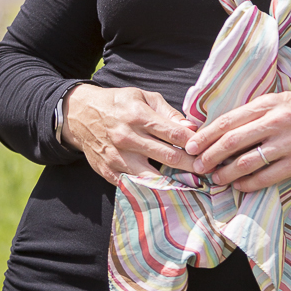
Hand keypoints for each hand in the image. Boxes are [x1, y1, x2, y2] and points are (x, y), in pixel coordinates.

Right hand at [62, 85, 196, 186]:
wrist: (81, 116)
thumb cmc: (119, 104)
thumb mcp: (143, 97)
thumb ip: (168, 113)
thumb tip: (190, 129)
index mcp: (139, 116)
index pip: (173, 134)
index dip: (194, 144)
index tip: (208, 150)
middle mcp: (128, 138)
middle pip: (167, 157)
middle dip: (191, 165)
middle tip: (208, 170)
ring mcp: (117, 158)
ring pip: (152, 176)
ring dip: (173, 182)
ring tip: (192, 185)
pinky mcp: (109, 173)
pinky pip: (134, 186)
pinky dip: (151, 190)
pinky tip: (168, 193)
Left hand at [184, 93, 290, 191]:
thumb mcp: (280, 101)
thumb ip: (254, 112)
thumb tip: (220, 126)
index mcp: (269, 103)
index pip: (230, 119)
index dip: (207, 134)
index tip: (191, 146)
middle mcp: (277, 121)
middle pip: (234, 140)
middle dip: (211, 155)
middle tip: (198, 166)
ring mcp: (288, 143)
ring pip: (248, 161)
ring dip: (227, 172)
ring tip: (216, 179)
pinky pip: (267, 177)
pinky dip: (248, 183)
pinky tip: (239, 186)